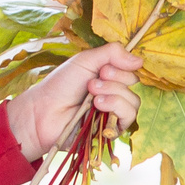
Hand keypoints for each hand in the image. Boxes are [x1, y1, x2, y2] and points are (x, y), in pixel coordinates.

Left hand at [7, 44, 141, 160]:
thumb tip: (140, 59)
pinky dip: (116, 108)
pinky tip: (99, 105)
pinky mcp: (111, 130)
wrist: (44, 110)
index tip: (103, 68)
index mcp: (110, 77)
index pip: (131, 70)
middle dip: (114, 81)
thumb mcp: (85, 60)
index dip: (123, 67)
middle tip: (91, 83)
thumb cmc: (61, 85)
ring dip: (114, 94)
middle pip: (134, 85)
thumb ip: (112, 53)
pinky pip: (128, 119)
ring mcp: (114, 113)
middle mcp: (115, 94)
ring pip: (134, 102)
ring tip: (93, 96)